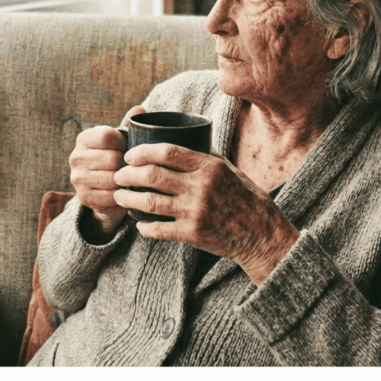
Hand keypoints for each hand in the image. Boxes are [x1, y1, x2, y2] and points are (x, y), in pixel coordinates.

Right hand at [69, 105, 145, 242]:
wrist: (105, 190)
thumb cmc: (115, 159)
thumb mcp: (121, 141)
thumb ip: (128, 125)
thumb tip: (141, 108)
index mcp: (84, 138)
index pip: (107, 136)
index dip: (124, 142)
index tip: (130, 148)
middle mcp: (76, 157)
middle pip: (111, 158)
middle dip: (128, 163)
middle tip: (135, 167)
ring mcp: (77, 178)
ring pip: (112, 178)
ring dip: (126, 180)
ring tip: (132, 178)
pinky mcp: (83, 197)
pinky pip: (110, 195)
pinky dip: (122, 194)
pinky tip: (126, 191)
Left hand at [112, 144, 298, 284]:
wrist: (261, 234)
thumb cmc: (246, 199)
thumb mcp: (230, 170)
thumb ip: (205, 159)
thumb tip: (180, 146)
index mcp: (209, 167)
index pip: (167, 152)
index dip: (143, 152)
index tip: (130, 155)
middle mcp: (200, 187)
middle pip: (152, 175)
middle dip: (128, 174)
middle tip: (118, 175)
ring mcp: (195, 211)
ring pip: (149, 201)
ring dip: (128, 198)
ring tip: (119, 196)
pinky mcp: (192, 234)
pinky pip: (158, 229)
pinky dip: (144, 226)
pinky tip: (139, 223)